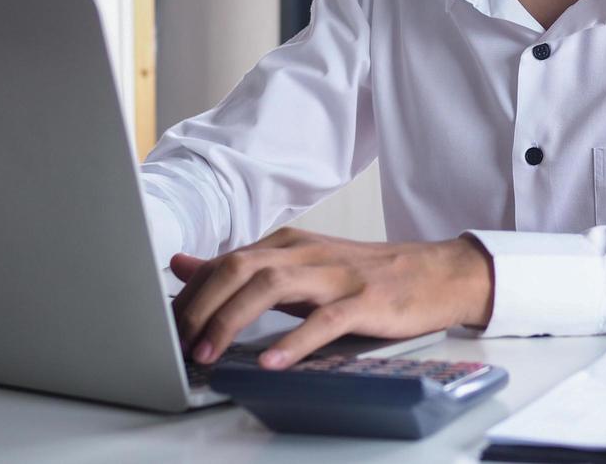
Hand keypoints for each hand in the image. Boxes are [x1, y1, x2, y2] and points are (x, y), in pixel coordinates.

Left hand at [170, 227, 493, 369]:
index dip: (190, 295)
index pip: (225, 262)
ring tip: (209, 354)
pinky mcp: (365, 301)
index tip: (168, 328)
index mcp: (291, 244)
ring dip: (231, 321)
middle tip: (178, 344)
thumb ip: (243, 267)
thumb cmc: (367, 274)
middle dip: (200, 306)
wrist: (437, 273)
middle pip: (239, 268)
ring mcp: (336, 276)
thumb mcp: (301, 265)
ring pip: (271, 287)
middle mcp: (308, 253)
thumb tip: (184, 264)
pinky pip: (323, 321)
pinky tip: (271, 361)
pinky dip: (293, 342)